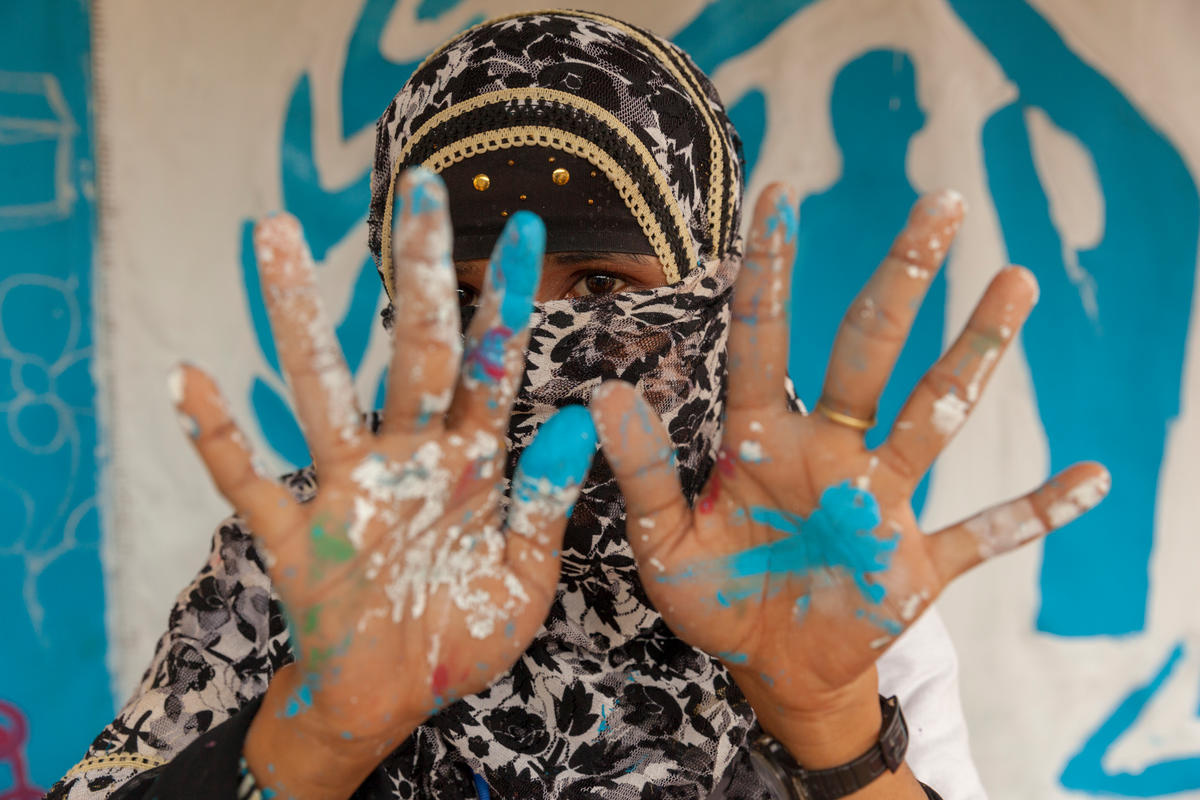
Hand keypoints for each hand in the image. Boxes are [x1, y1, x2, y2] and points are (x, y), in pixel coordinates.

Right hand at [171, 169, 595, 795]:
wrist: (395, 703)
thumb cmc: (462, 635)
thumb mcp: (524, 577)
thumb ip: (546, 504)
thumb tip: (575, 420)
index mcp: (470, 465)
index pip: (491, 366)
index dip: (509, 301)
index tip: (530, 230)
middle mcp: (408, 459)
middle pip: (413, 351)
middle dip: (420, 273)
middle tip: (424, 188)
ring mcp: (348, 492)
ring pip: (321, 390)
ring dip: (298, 318)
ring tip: (275, 238)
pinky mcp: (298, 538)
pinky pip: (249, 482)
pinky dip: (218, 439)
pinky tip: (192, 382)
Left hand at [590, 184, 1109, 759]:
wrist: (771, 669)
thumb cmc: (714, 600)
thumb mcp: (664, 545)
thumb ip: (643, 474)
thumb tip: (604, 396)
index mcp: (759, 441)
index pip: (763, 342)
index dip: (768, 274)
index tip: (778, 198)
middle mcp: (828, 453)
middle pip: (868, 354)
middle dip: (901, 283)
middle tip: (940, 205)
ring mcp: (880, 504)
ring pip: (933, 417)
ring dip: (976, 357)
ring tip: (1015, 286)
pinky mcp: (919, 564)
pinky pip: (987, 535)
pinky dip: (1036, 513)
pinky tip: (1091, 479)